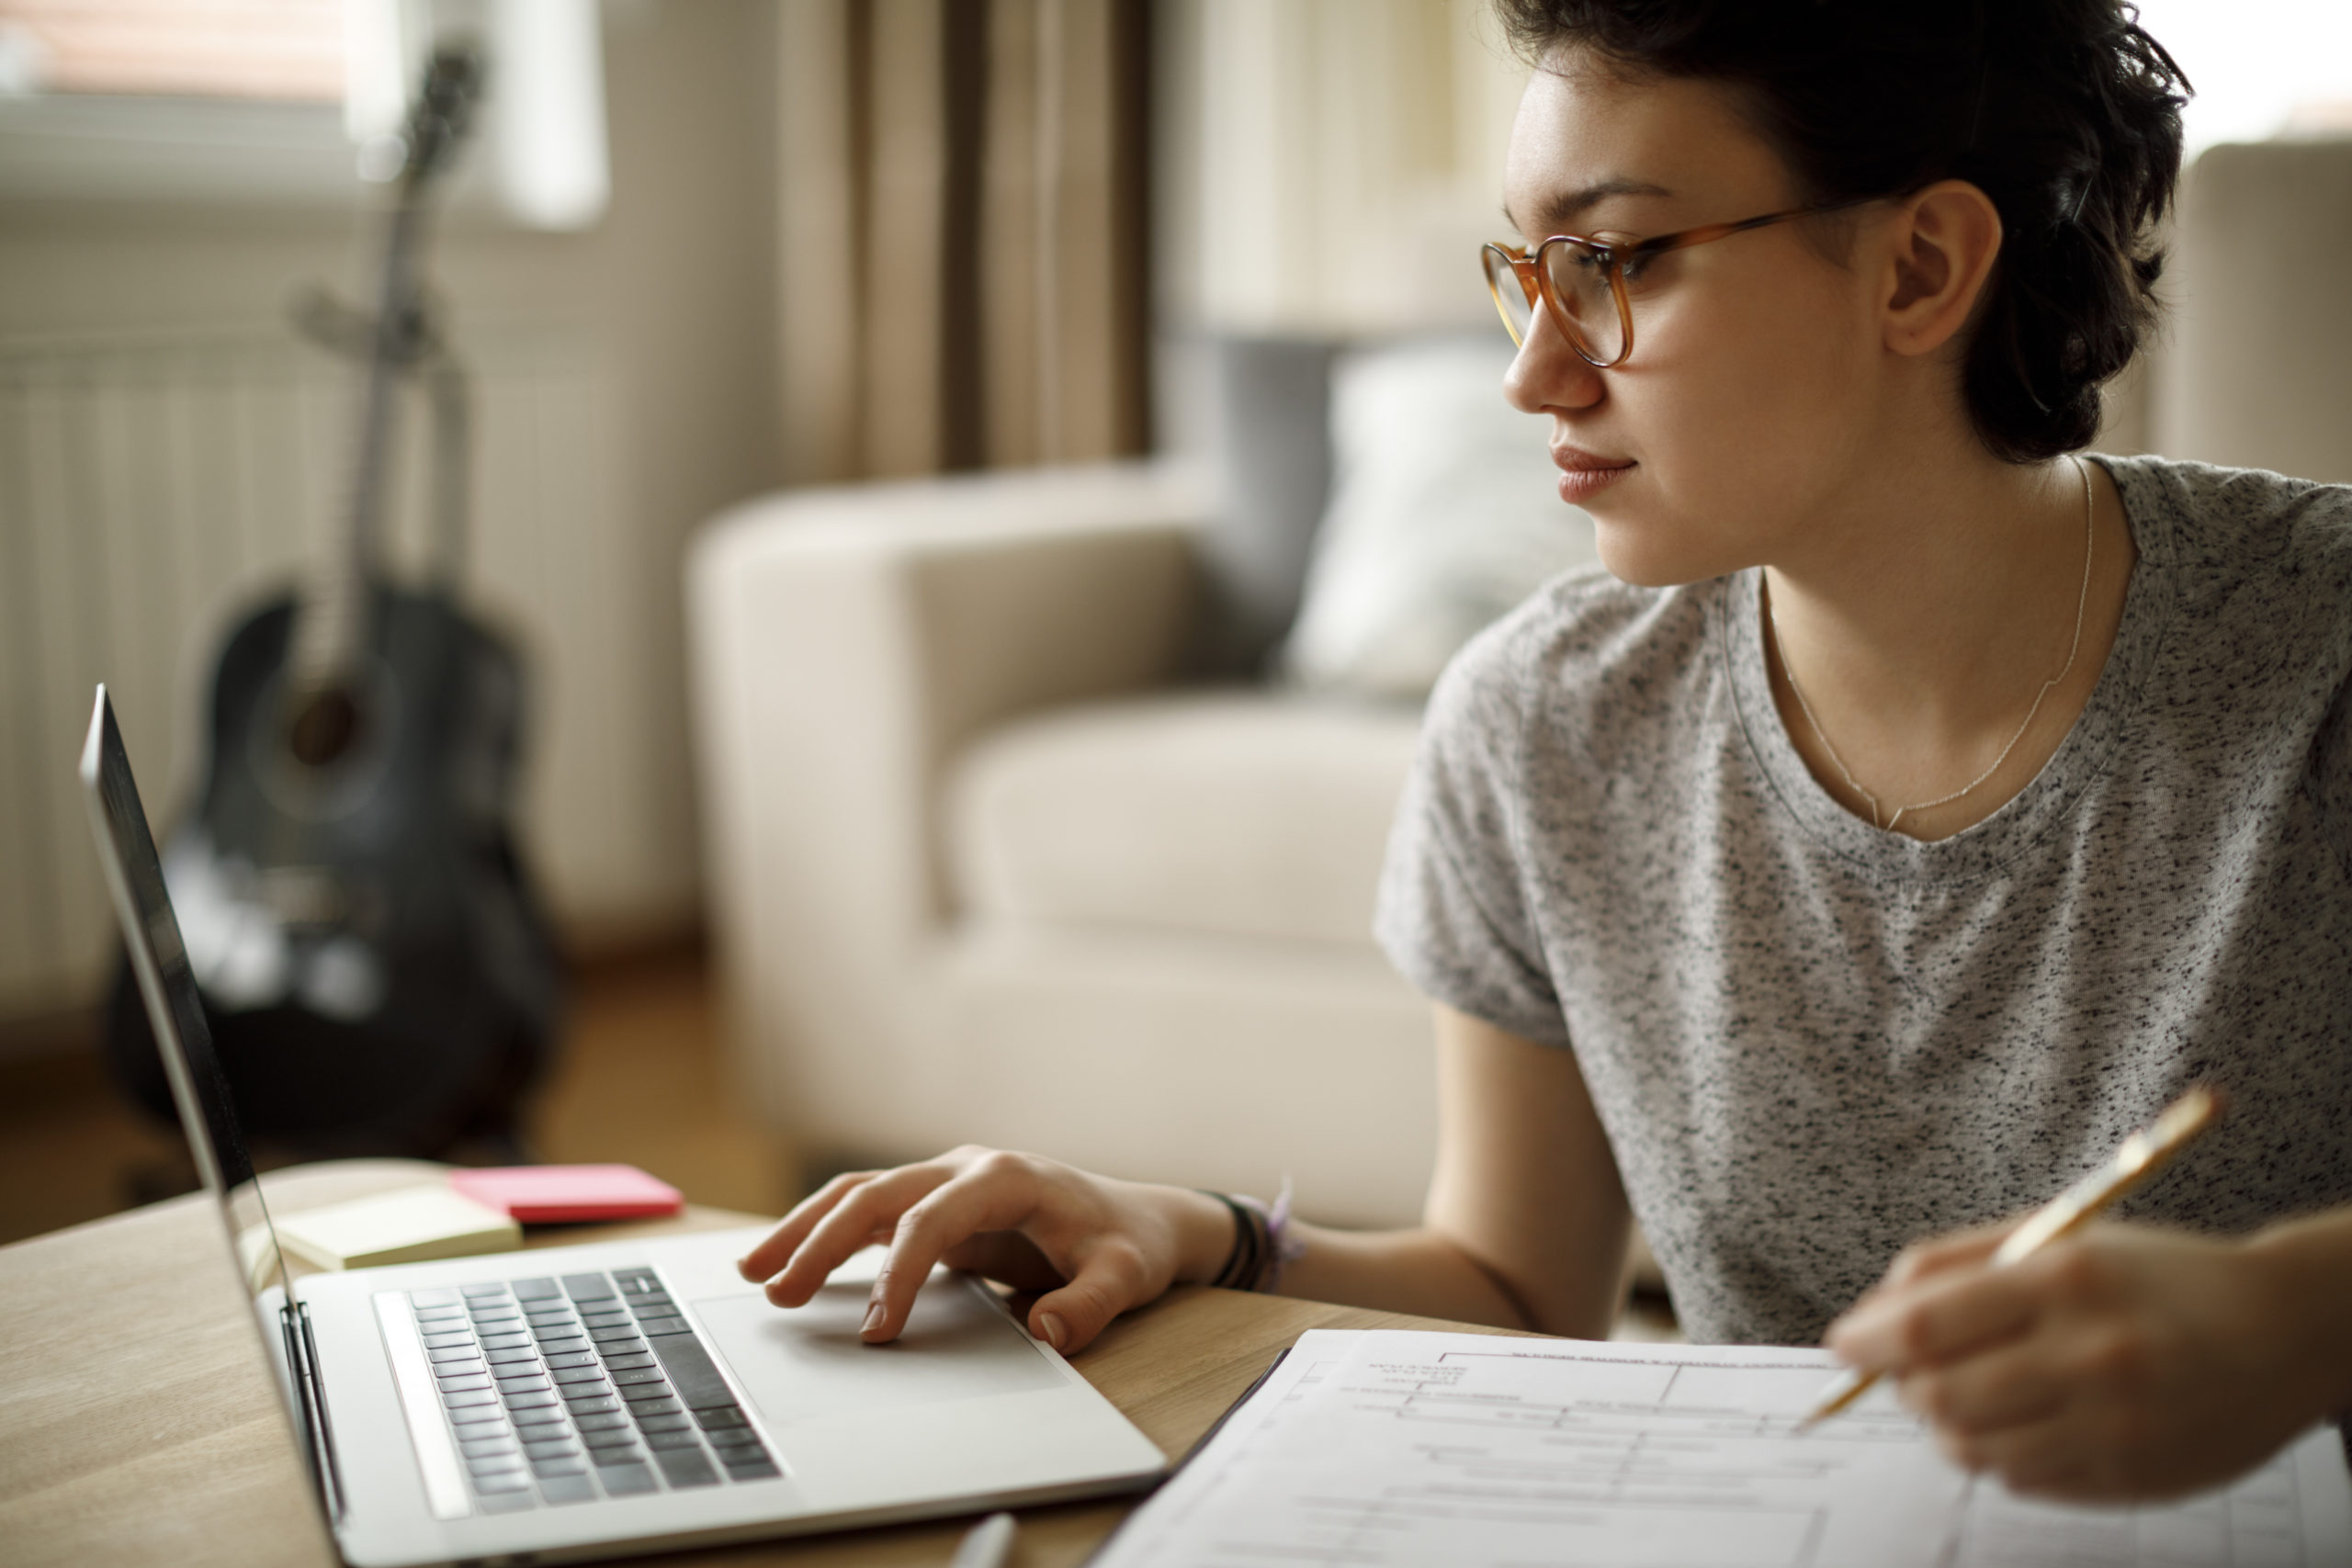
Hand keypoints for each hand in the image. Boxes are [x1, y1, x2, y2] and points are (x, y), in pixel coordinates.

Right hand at [734, 1146, 1230, 1354]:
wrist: (1138, 1219)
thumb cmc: (1127, 1243)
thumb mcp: (1126, 1274)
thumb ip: (1092, 1303)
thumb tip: (1048, 1332)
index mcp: (1005, 1176)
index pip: (930, 1218)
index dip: (898, 1273)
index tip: (876, 1331)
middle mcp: (965, 1168)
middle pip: (874, 1194)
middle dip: (820, 1241)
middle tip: (775, 1292)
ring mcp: (945, 1183)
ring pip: (860, 1195)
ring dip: (806, 1229)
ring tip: (753, 1272)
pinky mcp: (936, 1206)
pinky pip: (871, 1215)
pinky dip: (827, 1234)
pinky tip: (789, 1265)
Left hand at [1824, 1220, 2330, 1501]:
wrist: (2284, 1332)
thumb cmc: (2160, 1276)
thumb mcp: (2063, 1234)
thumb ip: (1960, 1261)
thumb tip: (1877, 1306)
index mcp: (2066, 1281)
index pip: (1926, 1325)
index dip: (1866, 1340)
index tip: (1843, 1345)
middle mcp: (2090, 1357)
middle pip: (1938, 1394)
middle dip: (1901, 1384)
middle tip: (1902, 1369)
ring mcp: (2114, 1427)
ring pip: (1972, 1447)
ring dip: (1944, 1422)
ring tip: (1963, 1390)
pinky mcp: (2130, 1479)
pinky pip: (2022, 1479)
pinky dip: (1997, 1453)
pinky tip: (2020, 1419)